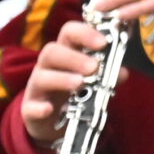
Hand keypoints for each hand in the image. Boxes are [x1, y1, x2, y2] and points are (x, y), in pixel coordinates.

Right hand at [21, 20, 107, 141]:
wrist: (54, 121)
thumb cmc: (76, 91)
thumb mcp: (94, 81)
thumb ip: (108, 74)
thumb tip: (124, 72)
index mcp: (66, 52)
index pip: (69, 32)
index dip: (85, 33)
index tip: (103, 42)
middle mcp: (48, 66)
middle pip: (51, 51)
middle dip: (73, 57)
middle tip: (94, 67)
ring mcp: (36, 87)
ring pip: (41, 76)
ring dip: (61, 79)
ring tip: (80, 84)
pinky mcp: (29, 109)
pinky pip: (29, 107)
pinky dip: (38, 108)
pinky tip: (49, 109)